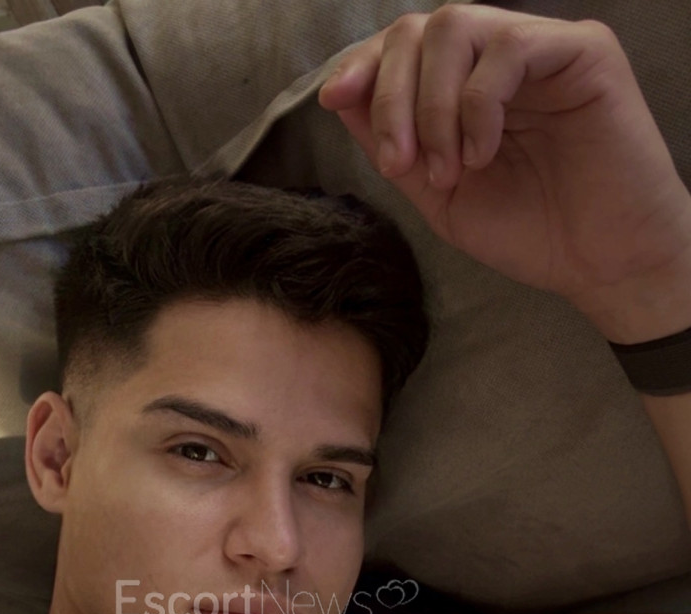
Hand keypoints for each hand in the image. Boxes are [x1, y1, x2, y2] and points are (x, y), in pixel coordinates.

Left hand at [319, 6, 690, 334]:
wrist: (599, 265)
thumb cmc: (530, 232)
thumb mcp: (439, 196)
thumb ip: (394, 147)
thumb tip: (342, 97)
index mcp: (465, 86)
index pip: (404, 46)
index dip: (365, 65)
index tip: (336, 100)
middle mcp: (499, 58)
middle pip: (420, 29)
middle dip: (392, 95)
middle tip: (399, 163)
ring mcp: (541, 50)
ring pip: (457, 26)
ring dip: (432, 104)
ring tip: (448, 170)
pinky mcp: (584, 52)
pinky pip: (508, 47)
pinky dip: (478, 104)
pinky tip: (483, 154)